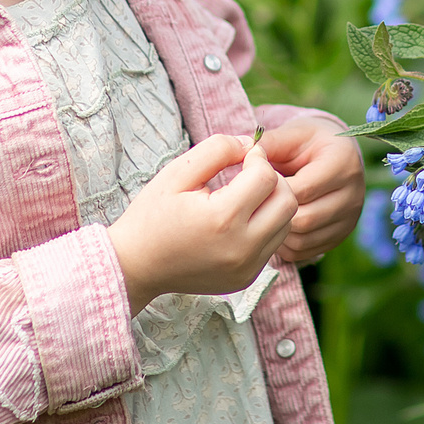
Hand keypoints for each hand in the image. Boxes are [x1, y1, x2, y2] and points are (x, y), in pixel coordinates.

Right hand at [107, 135, 297, 314]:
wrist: (135, 266)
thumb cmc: (152, 215)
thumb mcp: (177, 172)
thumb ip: (217, 149)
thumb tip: (251, 144)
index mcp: (222, 220)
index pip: (267, 177)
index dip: (257, 158)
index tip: (243, 156)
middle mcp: (241, 248)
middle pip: (288, 201)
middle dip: (273, 180)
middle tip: (249, 174)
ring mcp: (246, 268)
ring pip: (287, 223)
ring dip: (273, 203)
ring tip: (245, 196)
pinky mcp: (247, 279)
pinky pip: (273, 243)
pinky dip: (265, 226)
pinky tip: (239, 219)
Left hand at [255, 114, 364, 264]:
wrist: (334, 154)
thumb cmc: (308, 142)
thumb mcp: (291, 134)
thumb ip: (269, 144)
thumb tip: (244, 156)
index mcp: (342, 163)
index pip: (303, 189)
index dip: (272, 190)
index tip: (253, 184)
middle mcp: (353, 193)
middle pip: (305, 218)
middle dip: (274, 212)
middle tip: (255, 202)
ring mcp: (349, 219)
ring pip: (303, 238)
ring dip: (277, 230)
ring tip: (263, 213)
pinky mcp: (340, 236)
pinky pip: (305, 251)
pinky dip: (284, 243)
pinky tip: (274, 225)